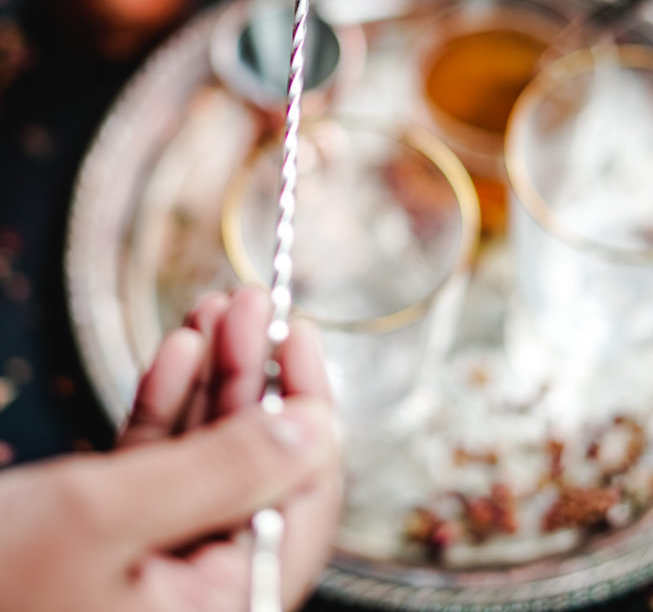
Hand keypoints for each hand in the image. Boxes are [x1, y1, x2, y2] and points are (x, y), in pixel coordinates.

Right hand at [0, 288, 341, 611]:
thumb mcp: (107, 515)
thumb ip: (221, 472)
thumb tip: (315, 431)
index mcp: (214, 611)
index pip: (301, 505)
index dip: (310, 413)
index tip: (299, 336)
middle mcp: (193, 593)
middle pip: (254, 469)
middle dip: (253, 376)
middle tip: (248, 303)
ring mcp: (153, 562)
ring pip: (205, 456)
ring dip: (212, 377)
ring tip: (217, 307)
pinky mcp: (112, 539)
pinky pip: (158, 464)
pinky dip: (166, 404)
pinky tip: (177, 350)